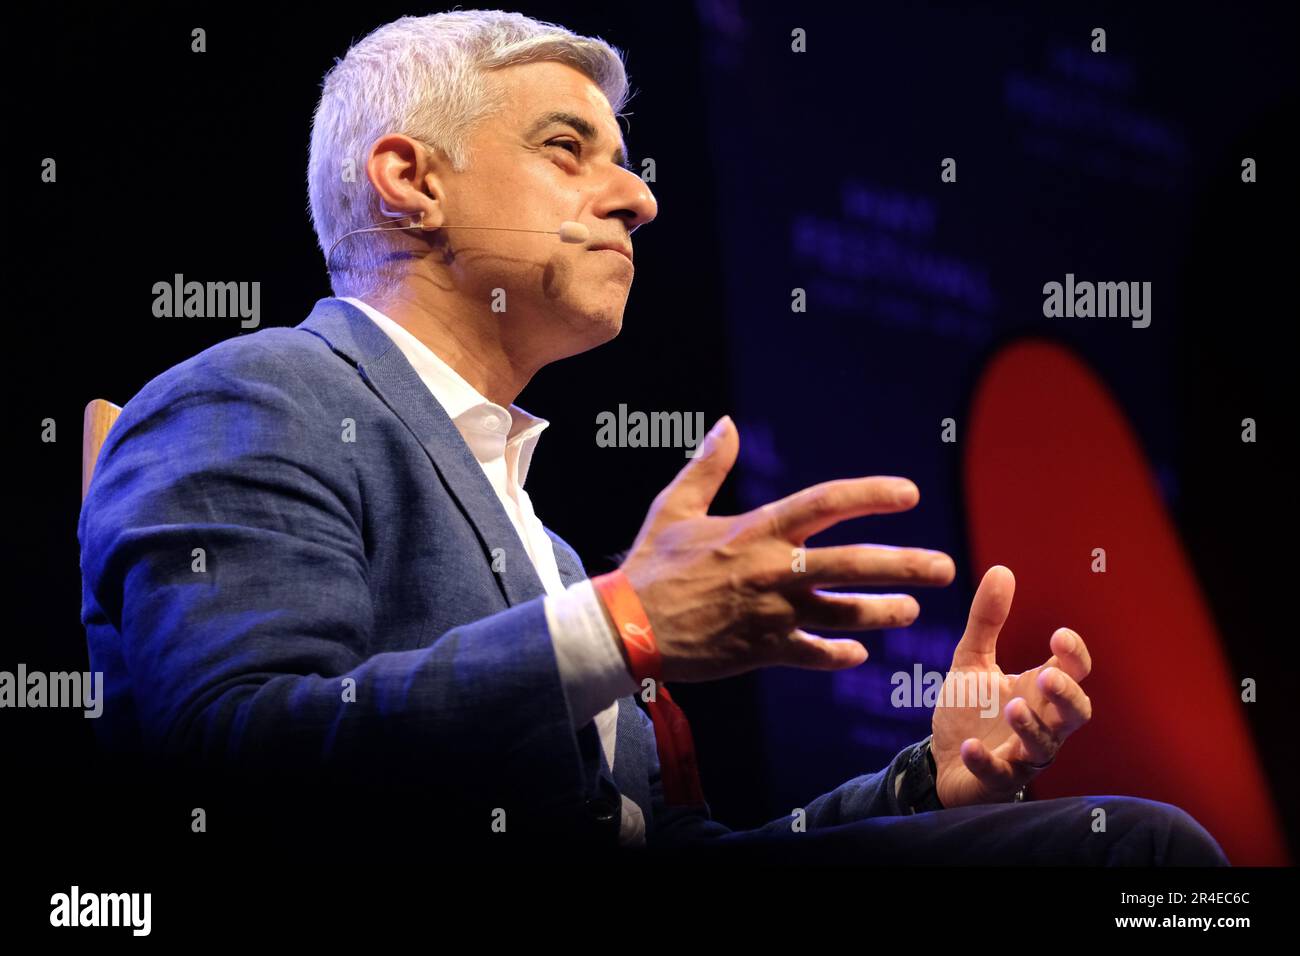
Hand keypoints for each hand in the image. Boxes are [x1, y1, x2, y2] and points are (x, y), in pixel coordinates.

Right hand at [619, 416, 955, 681]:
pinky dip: (838, 656)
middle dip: (905, 565)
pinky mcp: (764, 651)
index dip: (870, 495)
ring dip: (883, 612)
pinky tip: (857, 655)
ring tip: (912, 610)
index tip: (909, 493)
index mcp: (757, 530)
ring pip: (844, 614)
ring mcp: (772, 614)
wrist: (627, 628)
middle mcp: (773, 570)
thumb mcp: (675, 507)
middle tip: (946, 568)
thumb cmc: (652, 564)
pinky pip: (813, 656)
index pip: (825, 504)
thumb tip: (728, 425)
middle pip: (853, 565)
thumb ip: (708, 466)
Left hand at [931, 565, 1092, 807]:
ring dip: (1030, 727)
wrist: (942, 760)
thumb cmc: (970, 710)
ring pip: (1043, 746)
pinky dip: (986, 761)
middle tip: (1047, 677)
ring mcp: (1022, 754)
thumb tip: (1002, 569)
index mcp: (1040, 691)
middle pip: (1076, 713)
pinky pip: (999, 774)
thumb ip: (987, 620)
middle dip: (1067, 696)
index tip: (1059, 636)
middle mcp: (1042, 722)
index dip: (1074, 656)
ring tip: (1011, 706)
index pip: (1074, 672)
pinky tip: (970, 747)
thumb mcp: (972, 659)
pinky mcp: (997, 779)